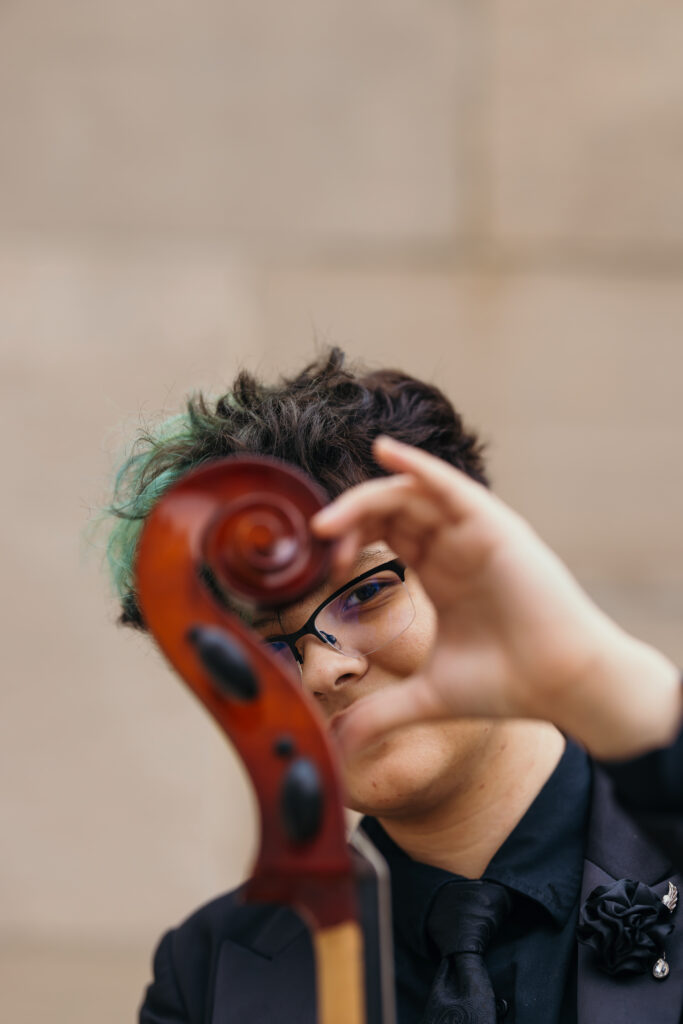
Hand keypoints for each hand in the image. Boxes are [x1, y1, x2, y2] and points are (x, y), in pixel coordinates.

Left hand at [312, 437, 680, 759]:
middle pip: (392, 508)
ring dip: (366, 498)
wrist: (562, 686)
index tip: (327, 570)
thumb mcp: (428, 696)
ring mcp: (475, 532)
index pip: (386, 533)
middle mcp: (455, 545)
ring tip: (328, 522)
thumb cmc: (507, 685)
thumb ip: (381, 712)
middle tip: (317, 537)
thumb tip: (339, 745)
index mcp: (441, 571)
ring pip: (412, 493)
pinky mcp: (495, 527)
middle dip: (350, 518)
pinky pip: (450, 486)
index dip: (351, 540)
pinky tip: (385, 451)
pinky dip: (418, 466)